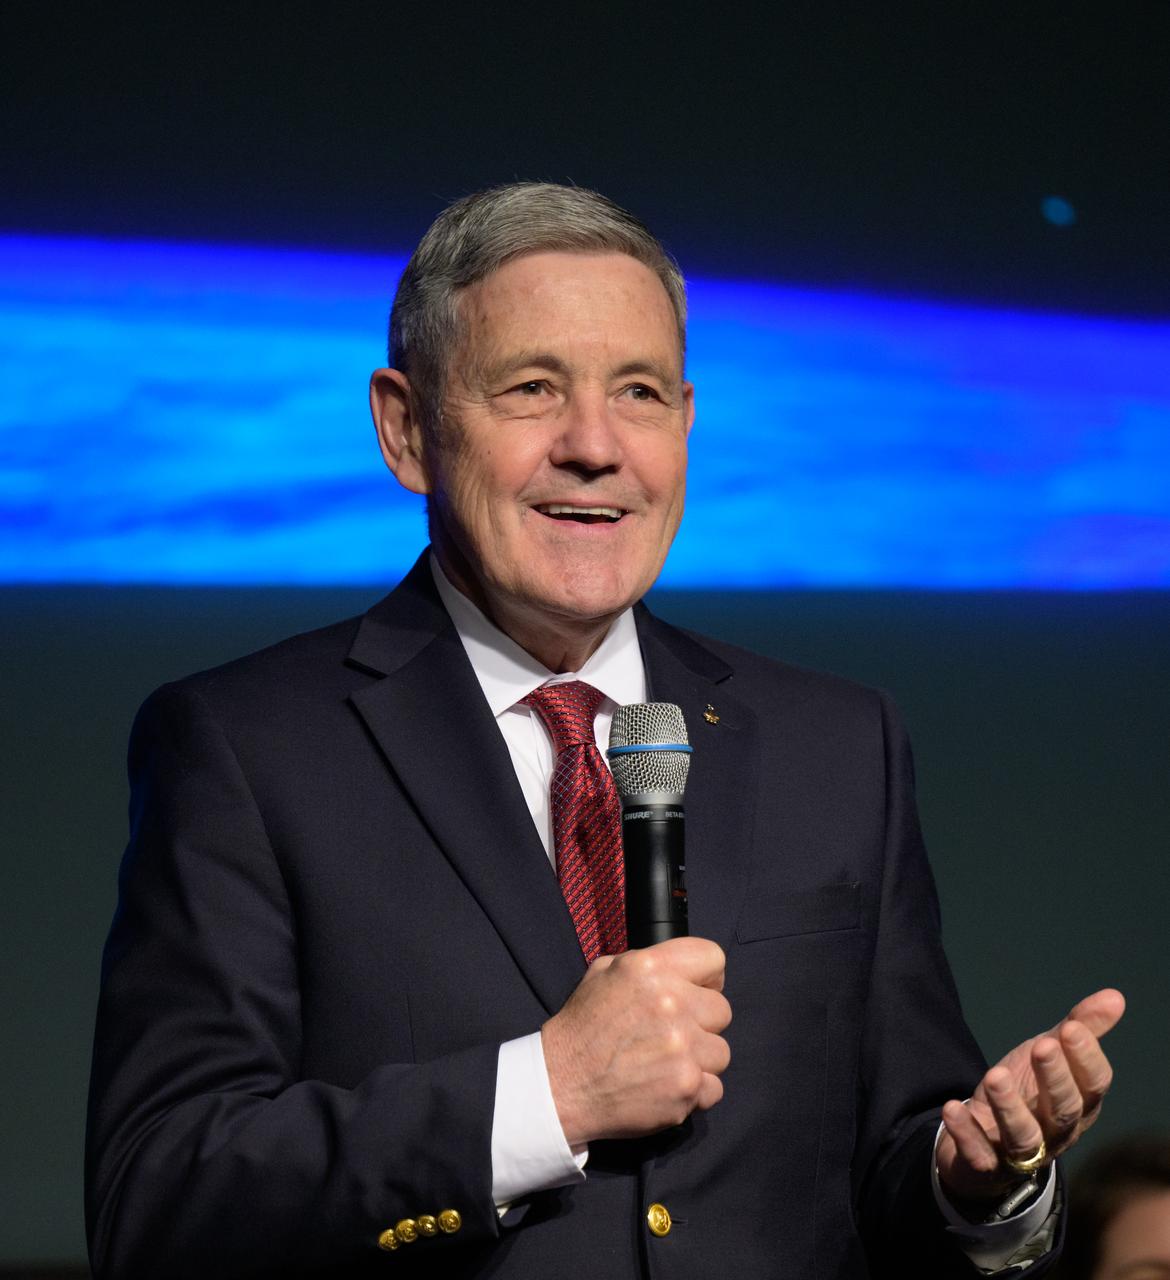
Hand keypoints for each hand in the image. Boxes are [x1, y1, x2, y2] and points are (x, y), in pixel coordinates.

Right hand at [541, 937, 731, 1146]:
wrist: (560, 1085)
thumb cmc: (581, 1028)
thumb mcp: (603, 973)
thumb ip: (647, 964)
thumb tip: (680, 969)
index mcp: (650, 969)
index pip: (713, 958)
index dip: (707, 978)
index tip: (698, 992)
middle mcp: (670, 1003)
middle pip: (722, 1010)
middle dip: (701, 1023)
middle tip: (673, 1035)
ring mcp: (682, 1047)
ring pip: (721, 1051)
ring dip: (699, 1060)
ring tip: (667, 1064)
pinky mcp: (686, 1086)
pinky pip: (715, 1088)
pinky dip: (695, 1093)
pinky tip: (667, 1086)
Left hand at [936, 988, 1124, 1201]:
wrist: (986, 1143)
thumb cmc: (1028, 1092)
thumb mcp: (1049, 1055)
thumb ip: (1079, 1028)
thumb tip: (1115, 996)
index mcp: (1078, 1106)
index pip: (1093, 1087)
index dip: (1086, 1059)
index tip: (1071, 1028)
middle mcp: (1055, 1133)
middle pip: (1062, 1111)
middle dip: (1054, 1079)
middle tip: (1042, 1046)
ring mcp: (1021, 1154)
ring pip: (1023, 1136)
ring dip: (1009, 1107)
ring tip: (995, 1075)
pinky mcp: (985, 1165)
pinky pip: (978, 1154)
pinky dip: (966, 1133)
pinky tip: (954, 1108)